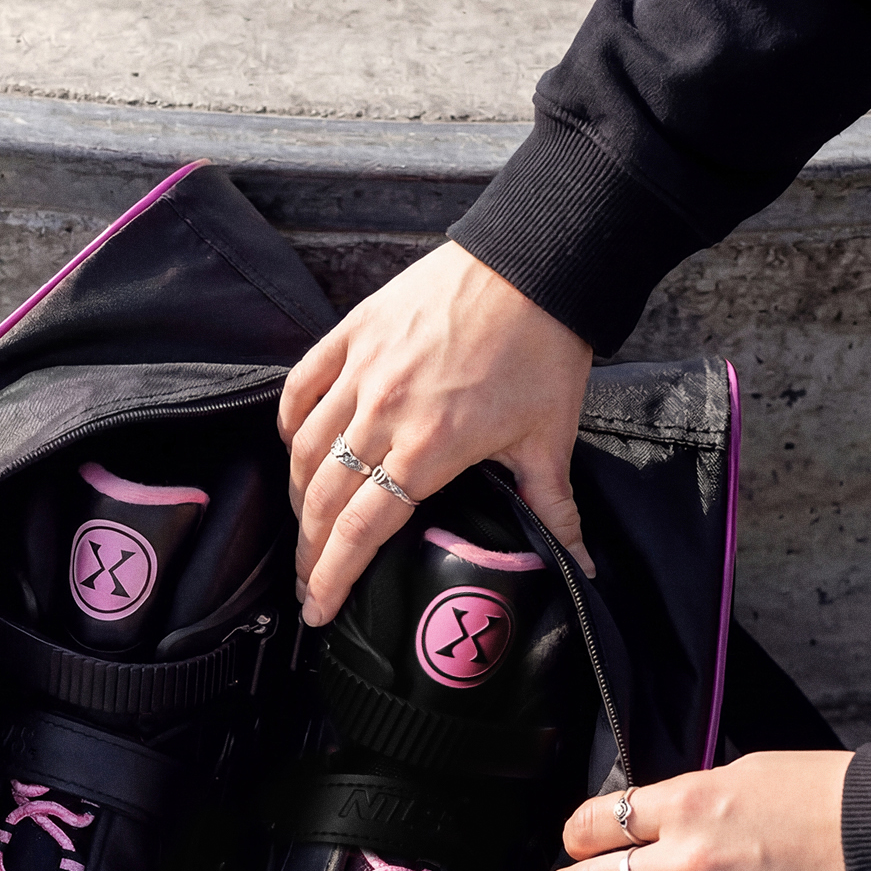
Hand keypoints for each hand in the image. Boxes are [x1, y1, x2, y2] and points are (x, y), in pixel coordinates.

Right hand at [280, 240, 594, 628]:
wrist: (536, 259)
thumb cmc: (544, 348)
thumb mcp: (550, 438)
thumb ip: (552, 511)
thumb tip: (580, 569)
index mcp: (428, 450)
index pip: (360, 530)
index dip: (331, 578)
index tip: (316, 610)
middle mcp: (383, 414)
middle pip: (322, 500)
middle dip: (307, 552)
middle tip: (305, 584)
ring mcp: (362, 371)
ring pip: (303, 449)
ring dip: (297, 497)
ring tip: (303, 527)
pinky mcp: (354, 333)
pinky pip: (302, 386)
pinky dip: (291, 424)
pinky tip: (294, 448)